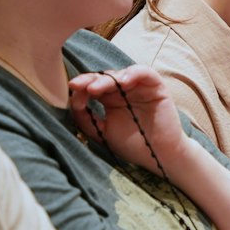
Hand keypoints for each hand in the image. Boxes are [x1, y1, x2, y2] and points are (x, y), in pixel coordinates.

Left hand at [69, 66, 193, 176]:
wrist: (158, 156)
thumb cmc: (132, 145)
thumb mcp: (102, 132)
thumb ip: (86, 118)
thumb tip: (74, 99)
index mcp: (110, 99)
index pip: (93, 85)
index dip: (82, 85)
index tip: (72, 89)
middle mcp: (124, 90)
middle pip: (104, 77)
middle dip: (90, 80)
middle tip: (79, 86)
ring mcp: (140, 87)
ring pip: (121, 73)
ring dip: (107, 79)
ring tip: (95, 89)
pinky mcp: (155, 86)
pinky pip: (144, 73)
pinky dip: (133, 74)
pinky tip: (123, 83)